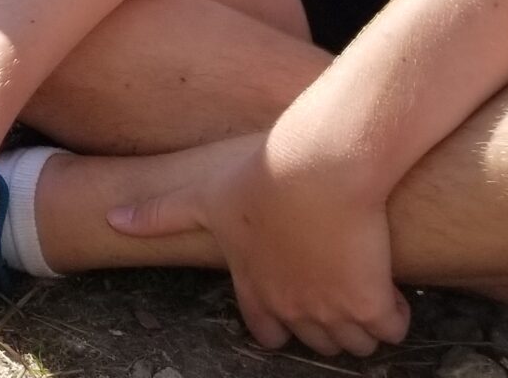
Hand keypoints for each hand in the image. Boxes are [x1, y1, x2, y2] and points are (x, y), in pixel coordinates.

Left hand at [109, 134, 410, 355]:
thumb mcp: (200, 192)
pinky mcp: (371, 303)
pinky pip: (392, 327)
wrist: (318, 165)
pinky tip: (392, 289)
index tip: (292, 312)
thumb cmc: (261, 172)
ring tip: (366, 290)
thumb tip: (113, 218)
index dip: (279, 324)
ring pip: (354, 342)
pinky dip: (395, 314)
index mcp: (252, 283)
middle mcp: (290, 305)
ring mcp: (330, 309)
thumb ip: (159, 213)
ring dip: (361, 324)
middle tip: (340, 292)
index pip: (265, 329)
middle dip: (327, 323)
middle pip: (316, 339)